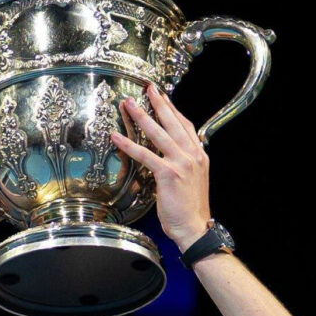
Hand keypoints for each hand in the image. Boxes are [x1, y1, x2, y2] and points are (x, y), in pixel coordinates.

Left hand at [110, 84, 211, 251]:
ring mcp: (181, 163)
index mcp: (199, 155)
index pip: (186, 125)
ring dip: (141, 117)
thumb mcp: (193, 180)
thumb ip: (185, 164)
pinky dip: (129, 145)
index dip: (173, 109)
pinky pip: (145, 155)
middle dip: (158, 103)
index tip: (163, 97)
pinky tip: (116, 137)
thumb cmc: (190, 208)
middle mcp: (192, 155)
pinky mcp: (168, 174)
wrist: (194, 227)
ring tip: (129, 104)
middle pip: (173, 123)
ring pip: (158, 134)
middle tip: (148, 89)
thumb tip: (172, 156)